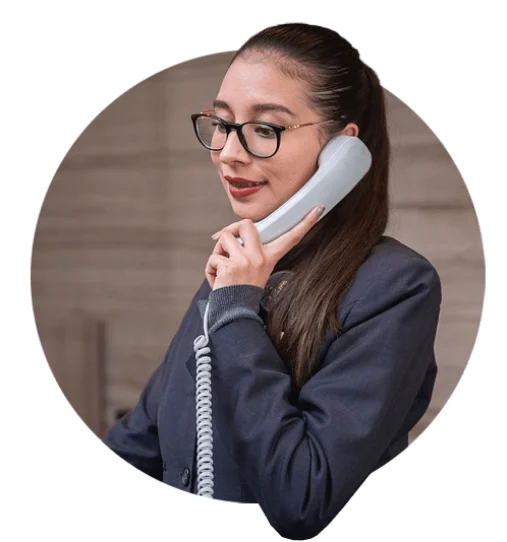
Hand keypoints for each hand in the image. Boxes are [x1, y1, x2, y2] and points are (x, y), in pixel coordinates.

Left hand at [205, 205, 324, 290]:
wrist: (235, 313)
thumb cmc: (241, 290)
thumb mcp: (254, 270)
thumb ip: (248, 251)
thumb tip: (226, 235)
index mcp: (269, 257)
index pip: (290, 238)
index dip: (305, 223)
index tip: (317, 209)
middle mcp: (259, 257)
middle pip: (246, 224)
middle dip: (232, 229)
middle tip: (228, 244)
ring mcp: (245, 261)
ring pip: (224, 238)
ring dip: (217, 252)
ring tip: (223, 268)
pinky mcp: (230, 267)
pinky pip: (213, 258)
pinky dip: (210, 269)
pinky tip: (218, 281)